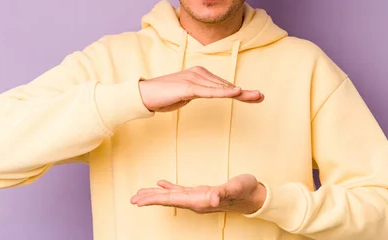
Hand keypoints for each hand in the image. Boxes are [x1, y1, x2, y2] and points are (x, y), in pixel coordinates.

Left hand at [130, 174, 266, 214]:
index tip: (138, 200)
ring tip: (141, 193)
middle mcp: (196, 201)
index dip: (154, 199)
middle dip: (149, 199)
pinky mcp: (201, 193)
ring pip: (172, 196)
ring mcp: (198, 198)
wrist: (254, 197)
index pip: (172, 200)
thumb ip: (223, 193)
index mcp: (199, 201)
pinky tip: (162, 185)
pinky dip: (169, 188)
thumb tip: (212, 198)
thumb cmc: (245, 191)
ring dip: (156, 195)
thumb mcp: (235, 188)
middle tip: (132, 199)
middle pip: (168, 200)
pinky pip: (181, 191)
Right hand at [138, 66, 263, 111]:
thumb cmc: (163, 96)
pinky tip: (236, 92)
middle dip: (245, 93)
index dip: (240, 92)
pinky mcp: (188, 87)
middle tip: (261, 97)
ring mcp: (193, 79)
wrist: (144, 95)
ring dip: (239, 93)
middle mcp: (199, 73)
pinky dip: (223, 92)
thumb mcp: (186, 96)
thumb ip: (199, 93)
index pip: (224, 85)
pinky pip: (209, 91)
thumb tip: (209, 93)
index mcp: (199, 75)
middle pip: (226, 85)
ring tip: (255, 97)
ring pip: (221, 88)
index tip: (255, 96)